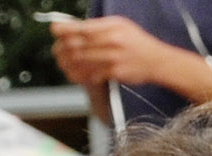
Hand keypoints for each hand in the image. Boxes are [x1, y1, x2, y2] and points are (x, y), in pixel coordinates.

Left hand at [49, 13, 177, 87]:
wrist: (157, 61)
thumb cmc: (137, 42)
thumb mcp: (120, 24)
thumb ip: (98, 25)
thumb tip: (74, 28)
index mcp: (110, 27)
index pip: (80, 28)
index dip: (63, 30)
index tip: (54, 31)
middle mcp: (111, 41)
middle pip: (77, 45)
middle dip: (62, 48)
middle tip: (58, 50)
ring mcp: (113, 58)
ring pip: (81, 61)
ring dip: (68, 64)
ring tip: (63, 63)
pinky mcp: (115, 73)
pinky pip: (91, 75)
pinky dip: (80, 75)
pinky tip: (76, 74)